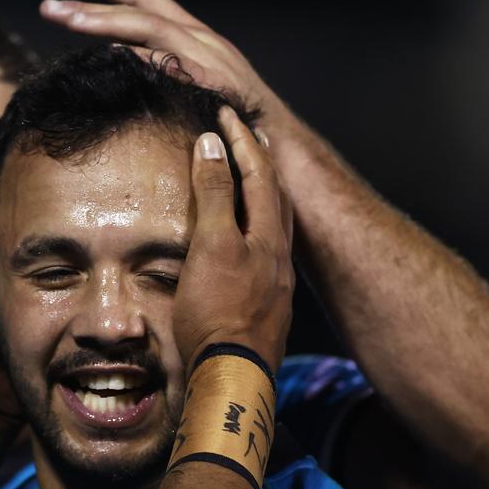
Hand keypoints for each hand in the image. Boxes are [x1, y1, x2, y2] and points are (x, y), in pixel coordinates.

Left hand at [41, 0, 298, 135]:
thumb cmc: (233, 124)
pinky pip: (169, 64)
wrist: (279, 147)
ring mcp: (207, 56)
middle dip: (93, 1)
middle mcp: (201, 38)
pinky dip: (138, 57)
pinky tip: (108, 55)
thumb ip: (163, 74)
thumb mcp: (196, 89)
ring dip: (104, 20)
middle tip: (49, 5)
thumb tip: (121, 70)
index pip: (148, 1)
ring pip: (149, 26)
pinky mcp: (211, 81)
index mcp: (195, 37)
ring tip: (66, 19)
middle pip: (141, 7)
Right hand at [174, 108, 293, 371]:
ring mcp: (275, 281)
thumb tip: (212, 144)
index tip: (225, 113)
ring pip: (274, 223)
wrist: (232, 375)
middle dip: (260, 161)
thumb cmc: (217, 313)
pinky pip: (265, 249)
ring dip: (262, 193)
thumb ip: (212, 196)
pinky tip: (246, 239)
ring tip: (250, 177)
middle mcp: (278, 253)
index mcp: (266, 234)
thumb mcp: (210, 247)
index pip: (258, 173)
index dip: (241, 140)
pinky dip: (255, 226)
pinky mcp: (267, 304)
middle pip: (275, 195)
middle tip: (246, 135)